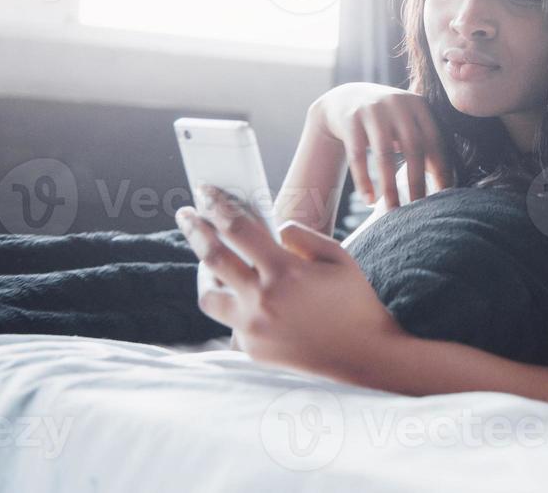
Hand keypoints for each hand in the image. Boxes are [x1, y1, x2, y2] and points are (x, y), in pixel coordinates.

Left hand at [177, 185, 405, 380]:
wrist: (363, 357)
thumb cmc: (354, 301)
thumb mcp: (338, 257)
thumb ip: (302, 236)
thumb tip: (274, 229)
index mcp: (285, 272)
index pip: (238, 229)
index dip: (218, 206)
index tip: (205, 191)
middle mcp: (262, 300)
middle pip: (212, 258)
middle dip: (194, 230)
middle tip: (184, 215)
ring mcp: (252, 329)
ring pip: (209, 296)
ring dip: (206, 275)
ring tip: (211, 263)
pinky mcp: (251, 350)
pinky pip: (229, 322)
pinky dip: (234, 306)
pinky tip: (246, 298)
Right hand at [309, 83, 451, 209]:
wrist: (346, 98)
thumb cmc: (387, 119)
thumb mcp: (408, 120)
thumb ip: (426, 141)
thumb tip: (448, 182)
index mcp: (419, 105)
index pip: (435, 141)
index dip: (442, 170)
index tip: (445, 197)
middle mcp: (398, 104)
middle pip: (413, 147)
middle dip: (418, 182)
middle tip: (420, 211)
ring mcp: (373, 110)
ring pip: (384, 154)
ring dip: (389, 187)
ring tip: (393, 212)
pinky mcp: (350, 120)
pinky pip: (357, 155)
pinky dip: (364, 180)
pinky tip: (369, 201)